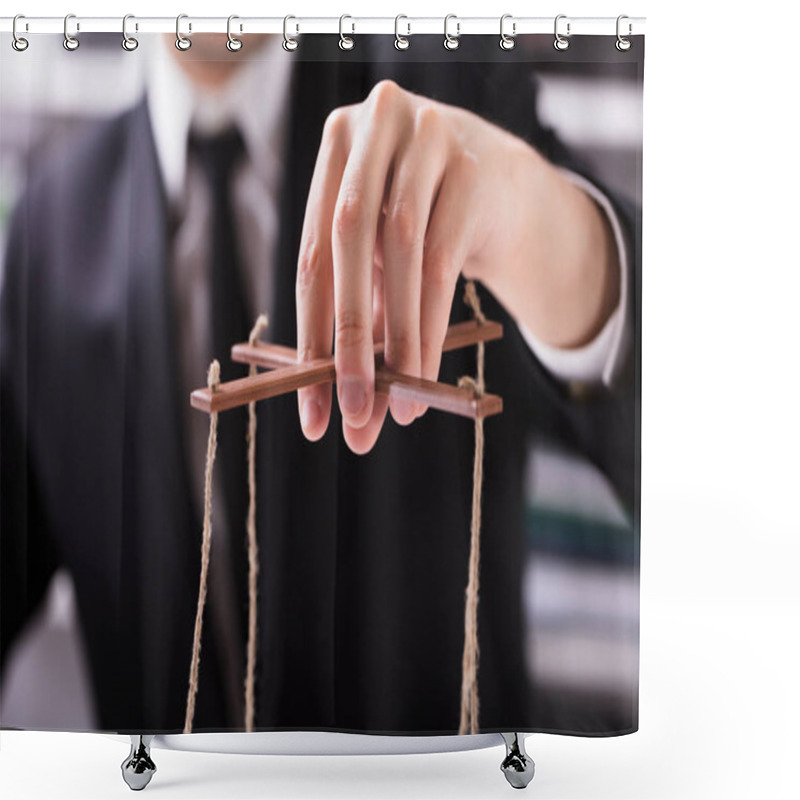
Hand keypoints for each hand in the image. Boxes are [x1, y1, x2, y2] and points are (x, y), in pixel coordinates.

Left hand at [296, 80, 618, 453]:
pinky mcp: (474, 166)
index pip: (313, 254)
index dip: (308, 340)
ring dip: (398, 341)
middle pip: (347, 242)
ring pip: (402, 254)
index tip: (314, 413)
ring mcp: (428, 136)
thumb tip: (341, 405)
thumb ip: (360, 314)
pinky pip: (445, 260)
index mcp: (337, 144)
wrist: (507, 185)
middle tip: (354, 415)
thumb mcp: (383, 257)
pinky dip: (431, 324)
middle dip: (347, 342)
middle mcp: (375, 123)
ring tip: (400, 404)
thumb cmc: (428, 223)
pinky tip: (426, 371)